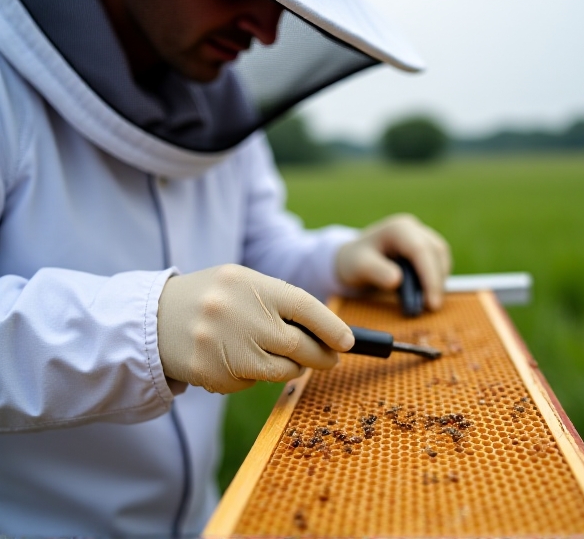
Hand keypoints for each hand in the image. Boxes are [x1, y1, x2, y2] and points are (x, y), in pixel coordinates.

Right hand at [157, 264, 353, 393]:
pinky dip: (254, 376)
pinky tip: (237, 360)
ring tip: (282, 358)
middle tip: (330, 359)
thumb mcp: (242, 284)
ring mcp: (223, 346)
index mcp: (251, 284)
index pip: (305, 306)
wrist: (152, 318)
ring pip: (280, 370)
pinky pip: (251, 383)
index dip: (331, 327)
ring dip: (291, 368)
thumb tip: (327, 333)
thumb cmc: (211, 298)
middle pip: (298, 345)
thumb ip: (280, 302)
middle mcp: (238, 314)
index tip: (348, 342)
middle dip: (321, 356)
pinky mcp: (211, 374)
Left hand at [336, 214, 450, 310]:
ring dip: (438, 280)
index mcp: (398, 228)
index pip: (420, 250)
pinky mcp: (427, 246)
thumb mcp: (358, 267)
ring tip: (428, 303)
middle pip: (436, 252)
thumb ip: (375, 271)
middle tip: (431, 308)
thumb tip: (396, 280)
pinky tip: (426, 293)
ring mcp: (422, 235)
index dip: (429, 277)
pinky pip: (440, 261)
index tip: (431, 303)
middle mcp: (413, 228)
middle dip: (436, 281)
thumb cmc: (355, 262)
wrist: (355, 258)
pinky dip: (436, 278)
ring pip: (442, 257)